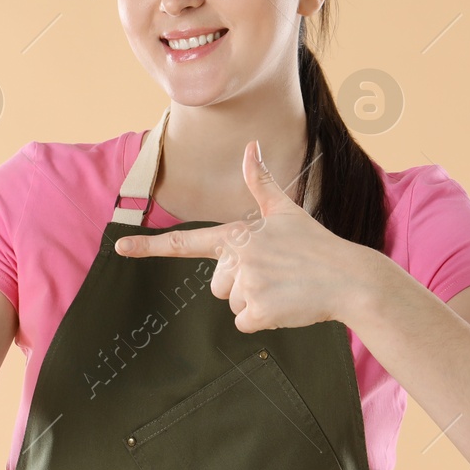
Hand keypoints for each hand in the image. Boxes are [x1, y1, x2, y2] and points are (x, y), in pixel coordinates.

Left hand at [113, 140, 366, 332]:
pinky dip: (264, 321)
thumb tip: (250, 146)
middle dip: (242, 285)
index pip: (187, 242)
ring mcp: (248, 284)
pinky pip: (244, 323)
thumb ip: (260, 183)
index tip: (119, 247)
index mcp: (240, 234)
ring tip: (285, 288)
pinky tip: (286, 305)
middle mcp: (239, 257)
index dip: (150, 245)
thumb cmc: (317, 246)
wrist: (350, 279)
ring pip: (232, 304)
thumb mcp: (286, 211)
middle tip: (276, 275)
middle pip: (217, 285)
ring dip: (255, 302)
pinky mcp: (259, 311)